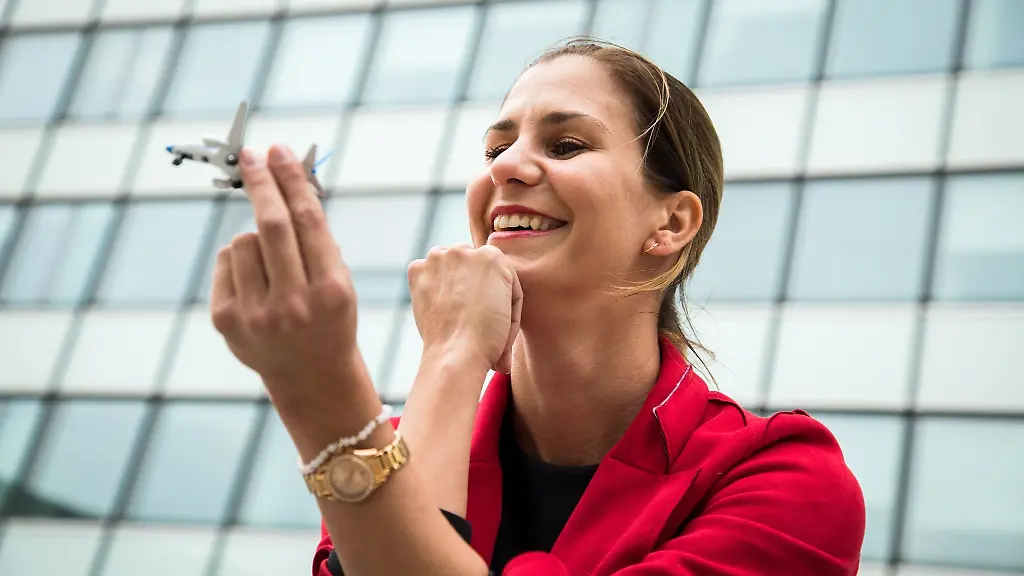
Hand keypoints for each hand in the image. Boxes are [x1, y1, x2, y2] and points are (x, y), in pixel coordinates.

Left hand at [210, 144, 358, 408]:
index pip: (308, 222)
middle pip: (272, 226)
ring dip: (255, 238)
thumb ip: (316, 238)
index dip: (291, 181)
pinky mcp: (226, 320)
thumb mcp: (338, 281)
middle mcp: (293, 305)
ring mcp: (256, 316)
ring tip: (273, 266)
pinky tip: (256, 284)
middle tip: (253, 155)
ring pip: (243, 241)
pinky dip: (240, 261)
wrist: (312, 377)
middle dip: (262, 184)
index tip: (279, 150)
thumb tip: (285, 178)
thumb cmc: (329, 317)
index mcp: (330, 292)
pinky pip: (227, 262)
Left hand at [407, 244, 522, 374]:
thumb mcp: (507, 303)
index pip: (495, 271)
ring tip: (456, 310)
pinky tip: (438, 306)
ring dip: (451, 281)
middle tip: (474, 310)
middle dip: (471, 282)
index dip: (497, 293)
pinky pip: (424, 272)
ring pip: (447, 265)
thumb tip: (476, 286)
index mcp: (492, 255)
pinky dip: (427, 285)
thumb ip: (493, 283)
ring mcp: (437, 258)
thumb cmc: (489, 336)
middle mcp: (464, 249)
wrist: (458, 353)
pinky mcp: (417, 271)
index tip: (493, 310)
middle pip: (470, 264)